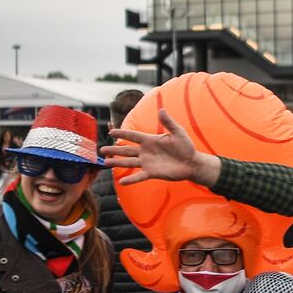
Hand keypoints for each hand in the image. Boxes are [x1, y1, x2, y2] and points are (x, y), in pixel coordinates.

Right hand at [101, 109, 220, 186]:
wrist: (192, 163)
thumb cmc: (186, 146)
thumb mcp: (178, 133)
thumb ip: (169, 123)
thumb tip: (161, 109)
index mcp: (150, 140)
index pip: (133, 136)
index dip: (122, 134)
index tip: (110, 132)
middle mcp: (146, 151)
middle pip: (127, 150)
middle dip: (114, 149)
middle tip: (101, 149)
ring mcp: (148, 163)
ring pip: (129, 162)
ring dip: (117, 162)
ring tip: (105, 162)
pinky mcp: (152, 173)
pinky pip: (139, 176)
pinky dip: (131, 179)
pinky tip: (121, 182)